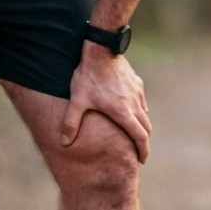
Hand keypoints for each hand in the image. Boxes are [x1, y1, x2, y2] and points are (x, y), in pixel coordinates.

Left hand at [61, 44, 152, 162]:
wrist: (101, 50)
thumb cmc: (88, 77)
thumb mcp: (77, 101)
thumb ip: (71, 123)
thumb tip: (64, 143)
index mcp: (123, 113)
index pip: (140, 137)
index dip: (143, 151)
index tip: (142, 159)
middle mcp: (134, 104)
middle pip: (146, 128)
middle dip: (143, 141)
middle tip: (138, 150)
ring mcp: (137, 92)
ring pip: (145, 113)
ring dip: (141, 124)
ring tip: (132, 130)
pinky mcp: (137, 82)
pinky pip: (141, 100)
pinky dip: (139, 109)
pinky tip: (129, 107)